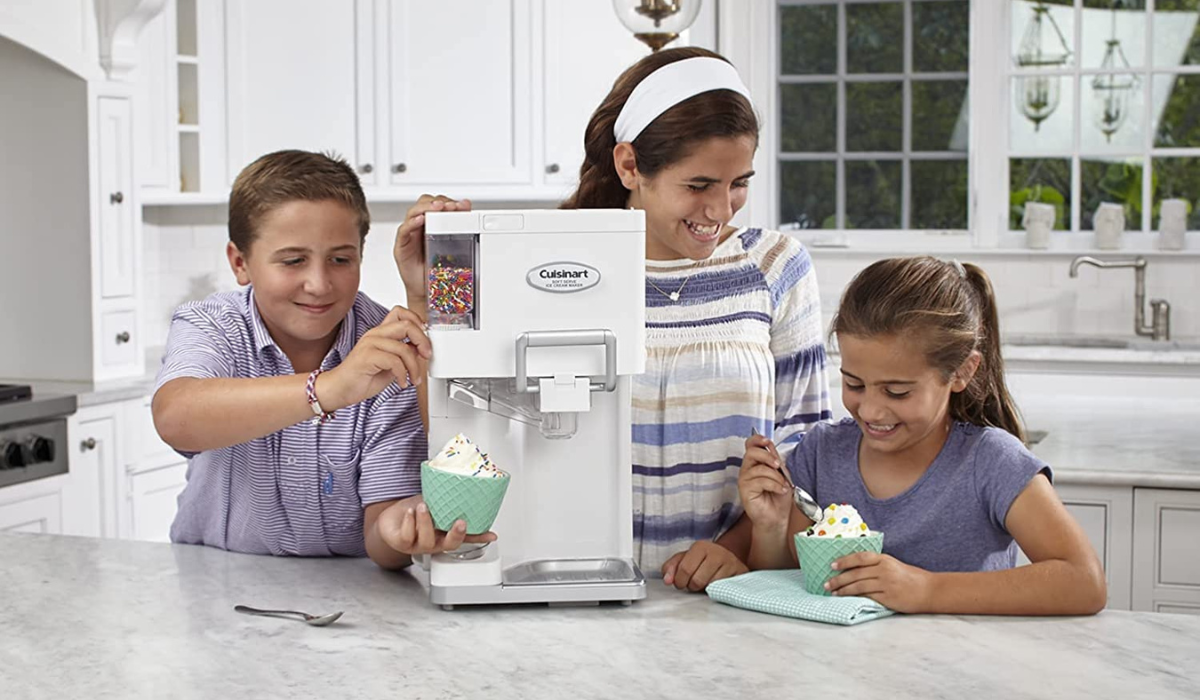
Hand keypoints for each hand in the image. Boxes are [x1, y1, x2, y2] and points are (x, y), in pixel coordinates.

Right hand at [320, 305, 431, 409]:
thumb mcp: (391, 365)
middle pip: (407, 325)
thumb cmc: (363, 378)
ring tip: (414, 379)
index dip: (417, 321)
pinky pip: (394, 361)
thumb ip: (404, 354)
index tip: (424, 339)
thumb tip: (422, 349)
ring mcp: (370, 344)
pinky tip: (402, 382)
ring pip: (403, 348)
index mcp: (380, 333)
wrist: (340, 390)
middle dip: (423, 341)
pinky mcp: (366, 357)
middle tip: (427, 356)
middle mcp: (375, 334)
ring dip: (414, 367)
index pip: (401, 312)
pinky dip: (403, 374)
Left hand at [375, 498, 496, 555]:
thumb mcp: (433, 503)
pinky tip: (409, 512)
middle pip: (450, 545)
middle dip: (456, 534)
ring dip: (426, 522)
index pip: (466, 537)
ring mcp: (419, 544)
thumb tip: (462, 483)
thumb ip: (446, 500)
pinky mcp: (402, 542)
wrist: (390, 519)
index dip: (480, 537)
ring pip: (427, 539)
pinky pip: (407, 535)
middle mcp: (434, 542)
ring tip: (424, 506)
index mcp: (444, 533)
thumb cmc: (413, 511)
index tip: (492, 536)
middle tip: (461, 522)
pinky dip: (409, 522)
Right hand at [394, 195, 472, 303]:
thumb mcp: (453, 248)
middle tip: (449, 206)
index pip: (437, 204)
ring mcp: (409, 235)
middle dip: (437, 202)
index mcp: (433, 224)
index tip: (460, 205)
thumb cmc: (438, 270)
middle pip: (424, 203)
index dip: (448, 201)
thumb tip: (466, 206)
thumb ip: (459, 227)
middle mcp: (420, 227)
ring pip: (413, 213)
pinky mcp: (401, 245)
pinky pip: (404, 230)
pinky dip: (411, 223)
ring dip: (425, 208)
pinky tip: (420, 220)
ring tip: (437, 208)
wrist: (428, 291)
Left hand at [661, 541, 748, 591]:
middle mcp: (717, 552)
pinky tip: (716, 584)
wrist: (728, 558)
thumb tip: (667, 580)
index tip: (681, 582)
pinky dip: (717, 590)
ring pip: (710, 587)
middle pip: (697, 581)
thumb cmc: (702, 561)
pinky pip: (723, 589)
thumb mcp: (684, 560)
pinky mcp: (740, 573)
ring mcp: (730, 563)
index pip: (684, 570)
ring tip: (706, 582)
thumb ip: (671, 568)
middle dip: (692, 586)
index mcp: (700, 547)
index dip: (680, 581)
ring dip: (705, 589)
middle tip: (694, 583)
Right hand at [737, 435, 791, 528]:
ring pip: (760, 468)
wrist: (777, 517)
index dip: (757, 439)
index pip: (750, 444)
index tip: (767, 441)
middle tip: (779, 466)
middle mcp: (747, 469)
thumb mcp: (781, 474)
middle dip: (768, 457)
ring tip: (783, 485)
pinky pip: (760, 481)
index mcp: (755, 462)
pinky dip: (774, 485)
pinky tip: (780, 490)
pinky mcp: (744, 490)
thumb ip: (775, 460)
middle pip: (752, 452)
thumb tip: (770, 446)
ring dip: (776, 477)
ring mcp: (744, 479)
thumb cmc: (778, 497)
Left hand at [826, 552, 933, 612]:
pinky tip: (847, 599)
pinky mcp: (888, 598)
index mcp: (884, 559)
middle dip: (838, 579)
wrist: (929, 590)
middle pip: (855, 573)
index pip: (860, 557)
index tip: (832, 565)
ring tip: (833, 592)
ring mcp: (886, 584)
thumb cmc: (911, 578)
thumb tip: (855, 568)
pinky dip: (855, 597)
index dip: (844, 561)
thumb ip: (876, 565)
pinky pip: (868, 597)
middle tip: (827, 583)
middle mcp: (884, 570)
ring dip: (843, 590)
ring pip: (859, 586)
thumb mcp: (894, 565)